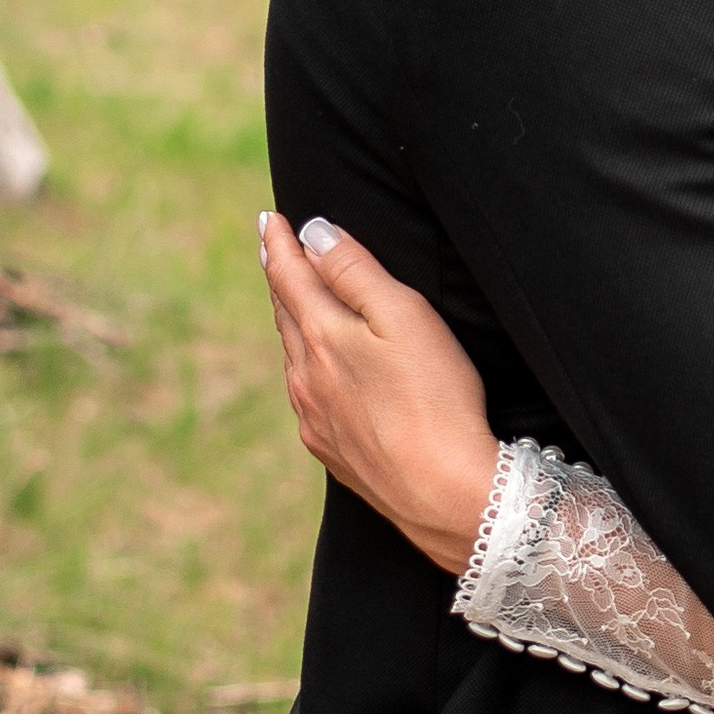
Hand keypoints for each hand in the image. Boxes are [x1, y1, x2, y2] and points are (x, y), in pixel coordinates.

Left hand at [259, 212, 500, 576]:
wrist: (445, 494)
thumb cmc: (435, 398)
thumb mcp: (403, 316)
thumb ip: (355, 271)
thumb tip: (312, 234)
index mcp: (322, 336)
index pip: (290, 277)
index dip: (279, 244)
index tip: (269, 219)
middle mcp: (306, 377)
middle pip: (286, 316)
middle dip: (281, 280)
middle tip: (274, 253)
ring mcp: (315, 418)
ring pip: (294, 359)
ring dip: (291, 326)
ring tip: (292, 306)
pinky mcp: (332, 451)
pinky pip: (307, 399)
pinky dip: (306, 371)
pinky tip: (315, 377)